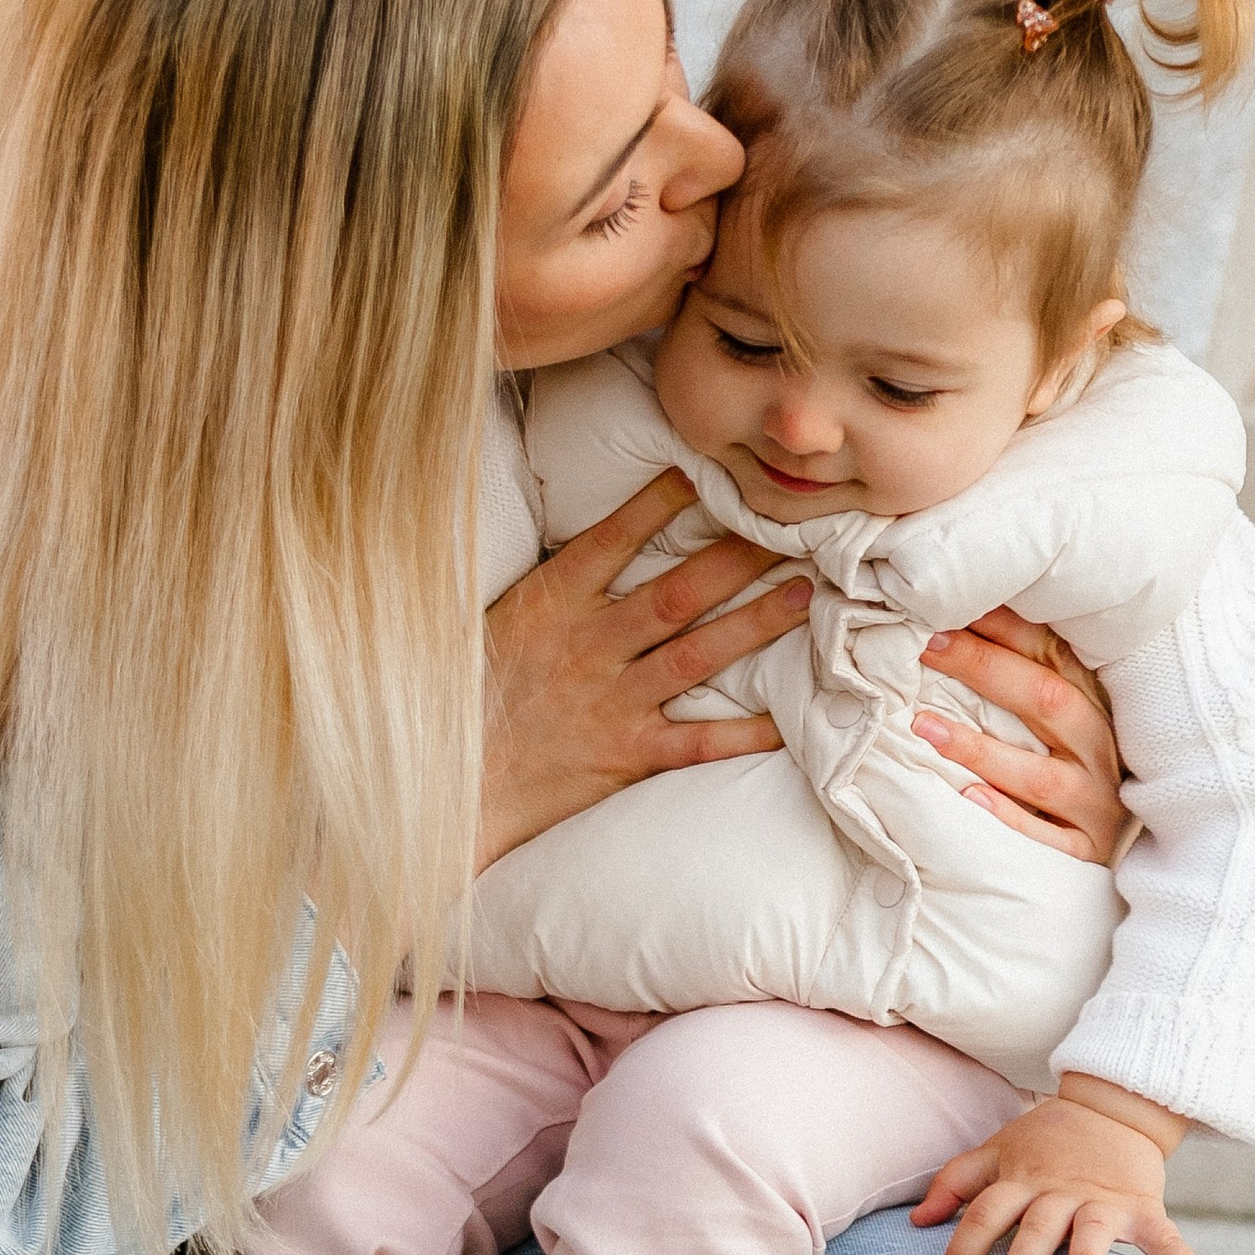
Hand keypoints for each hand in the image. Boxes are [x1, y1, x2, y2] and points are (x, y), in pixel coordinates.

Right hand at [479, 472, 809, 869]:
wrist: (451, 781)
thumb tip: (586, 545)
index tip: (701, 473)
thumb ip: (543, 589)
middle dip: (735, 556)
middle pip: (676, 592)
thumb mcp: (490, 623)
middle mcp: (588, 647)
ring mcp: (611, 702)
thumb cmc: (465, 699)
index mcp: (549, 605)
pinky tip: (788, 719)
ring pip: (698, 654)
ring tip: (803, 593)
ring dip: (756, 622)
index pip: (613, 540)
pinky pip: (698, 742)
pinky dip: (746, 733)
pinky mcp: (625, 755)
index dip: (659, 503)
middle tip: (785, 528)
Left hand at [911, 608, 1122, 863]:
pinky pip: (1048, 839)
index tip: (949, 608)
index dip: (1005, 629)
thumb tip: (955, 625)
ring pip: (1041, 776)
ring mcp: (1097, 805)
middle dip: (985, 668)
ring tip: (922, 726)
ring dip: (980, 749)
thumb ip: (1028, 679)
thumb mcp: (1069, 719)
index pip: (1053, 656)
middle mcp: (1102, 752)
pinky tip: (968, 797)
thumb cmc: (1081, 771)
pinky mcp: (1088, 853)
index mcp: (1098, 707)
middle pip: (1048, 701)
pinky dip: (1010, 818)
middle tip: (926, 647)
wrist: (1142, 848)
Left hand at [913, 1075, 1207, 1254]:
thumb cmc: (1045, 1140)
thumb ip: (955, 1182)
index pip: (983, 1216)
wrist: (1111, 1106)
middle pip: (1032, 1230)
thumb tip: (917, 1221)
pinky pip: (1165, 1234)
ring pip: (1090, 1232)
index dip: (961, 1251)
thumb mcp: (996, 1151)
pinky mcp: (1142, 1205)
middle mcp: (1058, 1191)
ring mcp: (1102, 1198)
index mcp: (1020, 1180)